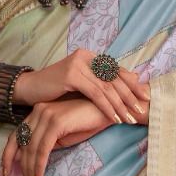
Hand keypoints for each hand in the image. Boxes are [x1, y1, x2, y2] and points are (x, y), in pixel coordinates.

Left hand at [2, 87, 151, 175]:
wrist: (111, 111)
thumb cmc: (90, 122)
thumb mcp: (64, 134)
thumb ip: (48, 142)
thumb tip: (33, 160)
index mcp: (38, 113)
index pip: (17, 135)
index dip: (8, 156)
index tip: (7, 173)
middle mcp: (38, 111)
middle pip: (21, 144)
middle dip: (22, 168)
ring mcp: (46, 115)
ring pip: (31, 149)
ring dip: (31, 171)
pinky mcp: (56, 122)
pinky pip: (42, 149)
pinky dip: (39, 166)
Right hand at [14, 49, 148, 126]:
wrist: (29, 89)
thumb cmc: (56, 90)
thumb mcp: (81, 85)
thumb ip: (100, 83)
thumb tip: (130, 81)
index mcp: (91, 57)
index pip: (116, 70)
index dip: (132, 84)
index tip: (145, 97)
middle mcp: (86, 56)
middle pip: (114, 78)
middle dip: (130, 96)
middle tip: (142, 109)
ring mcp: (79, 64)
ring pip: (106, 88)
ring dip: (121, 105)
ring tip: (130, 118)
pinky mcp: (72, 75)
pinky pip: (95, 93)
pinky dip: (107, 107)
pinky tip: (114, 117)